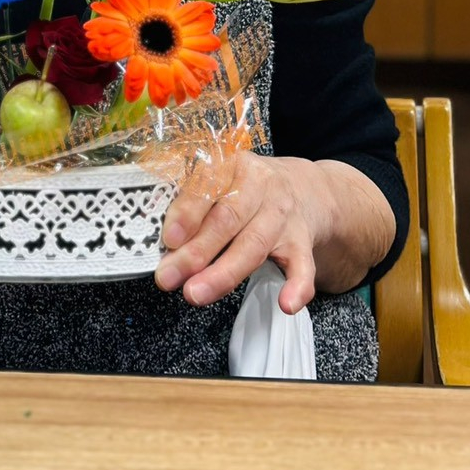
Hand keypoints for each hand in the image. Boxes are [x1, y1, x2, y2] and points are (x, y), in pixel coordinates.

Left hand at [155, 154, 391, 314]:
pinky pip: (303, 267)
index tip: (168, 239)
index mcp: (233, 166)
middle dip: (196, 251)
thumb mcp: (221, 181)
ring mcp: (283, 216)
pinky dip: (297, 287)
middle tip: (169, 277)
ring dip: (224, 274)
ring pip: (254, 246)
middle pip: (227, 220)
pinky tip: (286, 303)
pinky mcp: (303, 243)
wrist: (307, 189)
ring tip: (196, 294)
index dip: (187, 213)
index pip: (207, 187)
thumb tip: (162, 241)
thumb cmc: (248, 188)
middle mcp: (261, 187)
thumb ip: (192, 204)